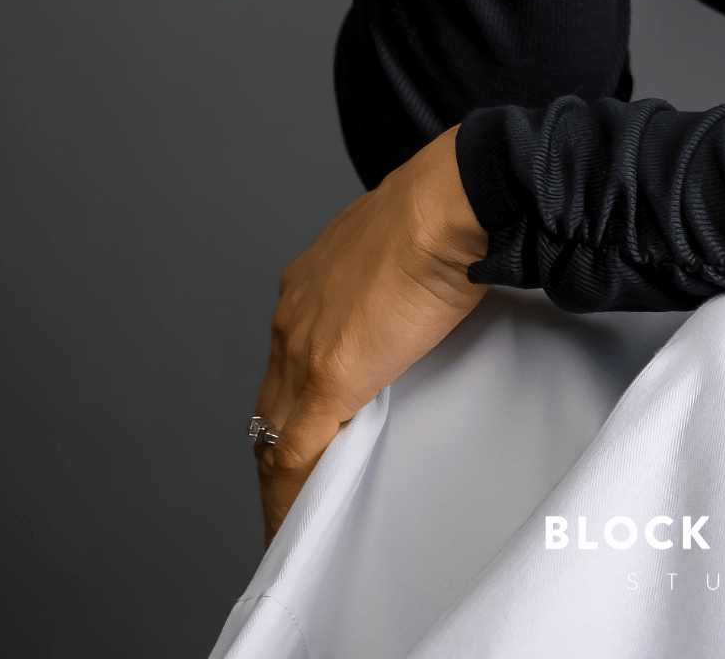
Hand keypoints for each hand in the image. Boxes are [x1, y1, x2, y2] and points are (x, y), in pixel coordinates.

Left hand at [252, 127, 486, 544]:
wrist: (451, 202)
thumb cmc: (446, 211)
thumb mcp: (407, 249)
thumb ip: (399, 283)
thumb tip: (423, 300)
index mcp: (312, 282)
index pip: (289, 362)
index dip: (294, 405)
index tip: (305, 437)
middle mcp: (295, 314)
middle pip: (272, 403)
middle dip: (279, 449)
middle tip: (294, 493)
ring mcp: (305, 347)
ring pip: (274, 434)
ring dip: (281, 480)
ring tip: (294, 518)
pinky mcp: (328, 377)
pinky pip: (294, 454)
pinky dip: (292, 494)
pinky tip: (297, 523)